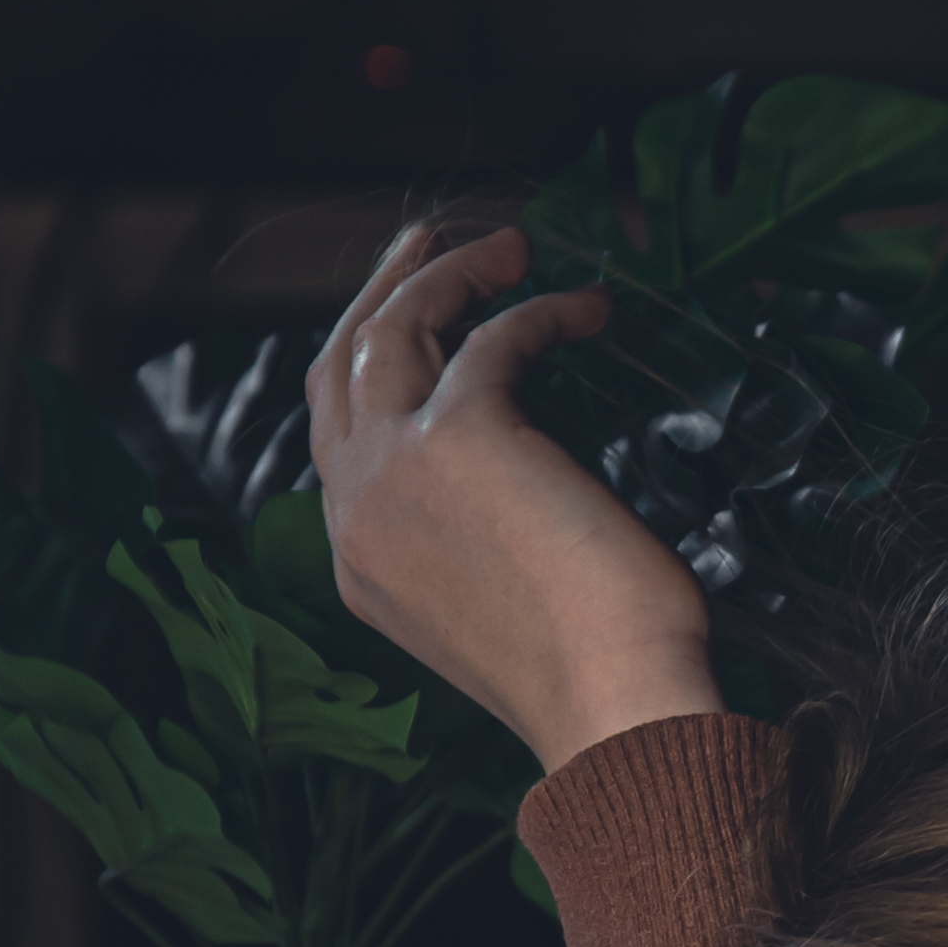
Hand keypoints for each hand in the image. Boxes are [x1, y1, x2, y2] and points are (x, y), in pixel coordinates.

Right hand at [307, 222, 723, 771]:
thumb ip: (475, 542)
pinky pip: (490, 337)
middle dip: (381, 291)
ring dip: (449, 273)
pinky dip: (539, 311)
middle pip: (338, 367)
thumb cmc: (592, 672)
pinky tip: (588, 311)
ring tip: (513, 248)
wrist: (610, 703)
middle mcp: (355, 514)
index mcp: (360, 564)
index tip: (436, 325)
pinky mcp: (457, 434)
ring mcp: (393, 472)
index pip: (340, 441)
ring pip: (388, 329)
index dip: (383, 369)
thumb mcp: (499, 604)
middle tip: (430, 243)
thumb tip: (517, 481)